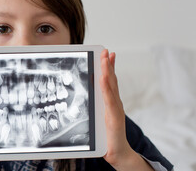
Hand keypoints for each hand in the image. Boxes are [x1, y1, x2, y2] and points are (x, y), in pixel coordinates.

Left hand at [100, 49, 152, 169]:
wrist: (117, 153)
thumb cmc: (107, 137)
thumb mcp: (99, 118)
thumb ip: (95, 108)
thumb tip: (86, 99)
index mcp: (111, 102)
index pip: (110, 82)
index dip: (109, 67)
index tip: (107, 55)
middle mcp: (115, 103)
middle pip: (112, 80)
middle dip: (109, 64)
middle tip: (106, 51)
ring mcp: (115, 109)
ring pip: (111, 86)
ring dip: (107, 71)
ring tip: (105, 58)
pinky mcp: (114, 116)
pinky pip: (108, 99)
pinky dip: (106, 88)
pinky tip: (102, 77)